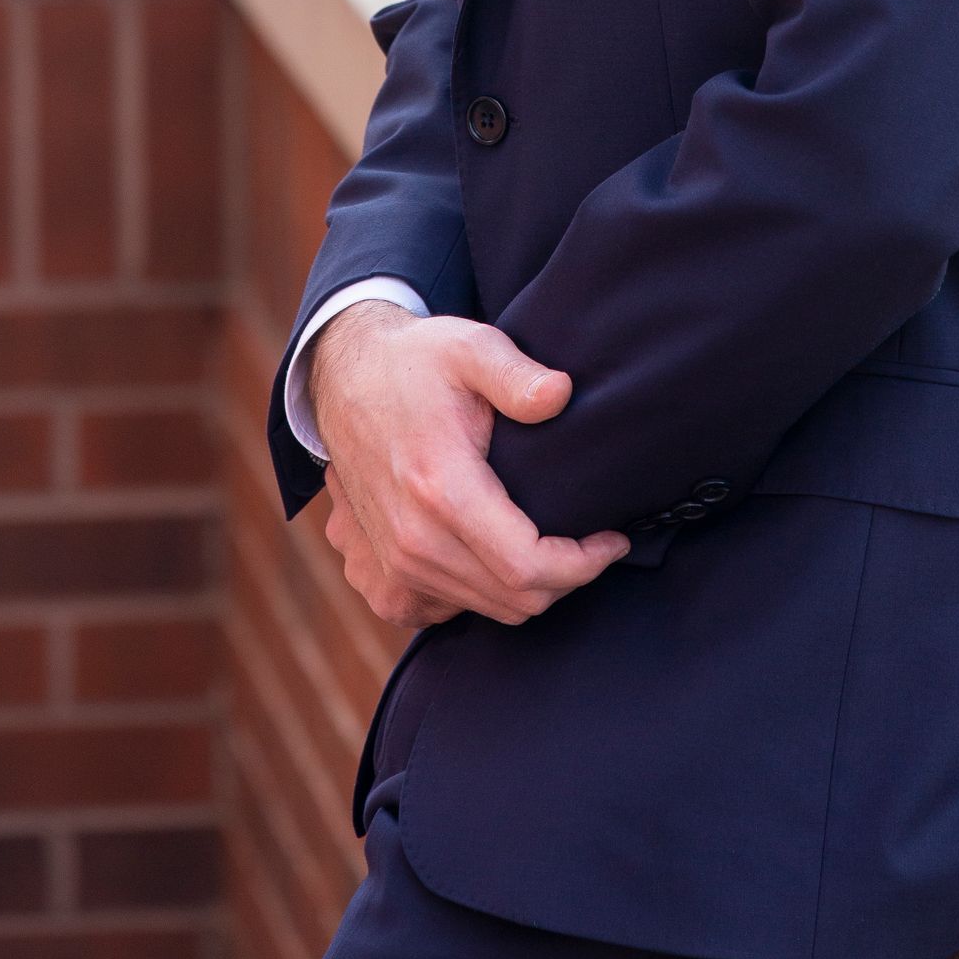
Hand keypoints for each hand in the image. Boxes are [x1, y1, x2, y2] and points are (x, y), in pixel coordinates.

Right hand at [308, 301, 628, 629]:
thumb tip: (561, 394)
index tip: (614, 538)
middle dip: (567, 577)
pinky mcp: (382, 582)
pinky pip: (450, 610)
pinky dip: (483, 592)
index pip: (528, 567)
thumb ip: (517, 375)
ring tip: (551, 541)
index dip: (584, 564)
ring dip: (527, 586)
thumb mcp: (471, 348)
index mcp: (440, 490)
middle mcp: (411, 543)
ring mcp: (392, 570)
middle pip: (515, 599)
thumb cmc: (416, 362)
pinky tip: (495, 550)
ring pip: (487, 610)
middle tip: (592, 540)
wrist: (343, 381)